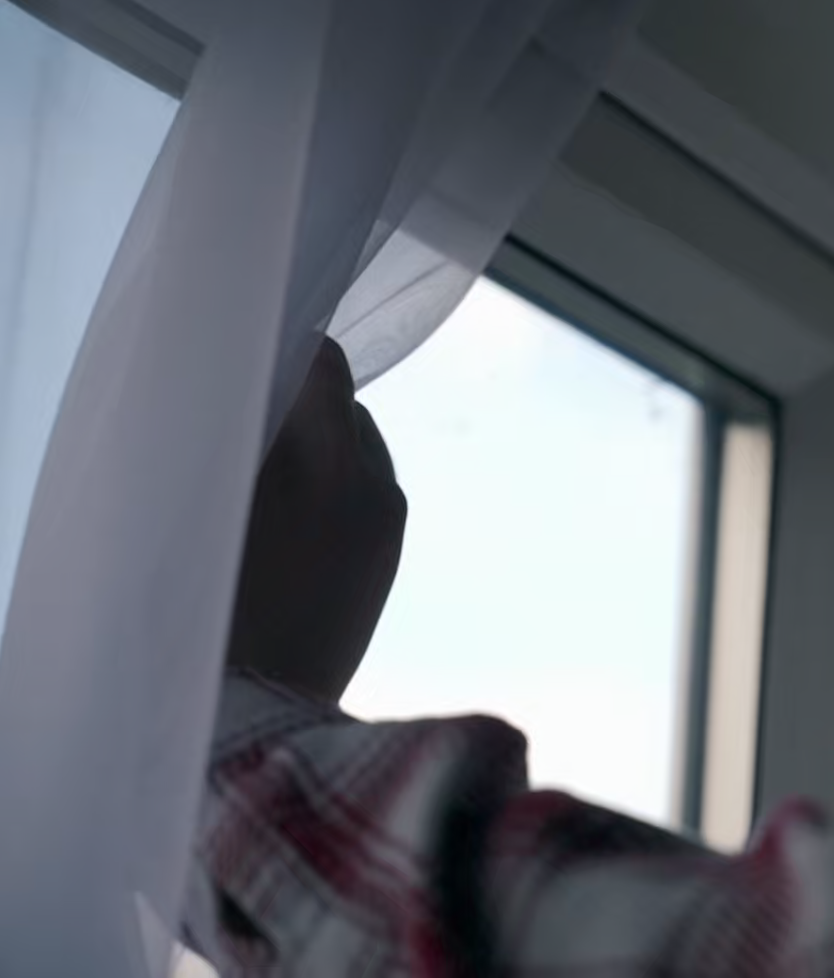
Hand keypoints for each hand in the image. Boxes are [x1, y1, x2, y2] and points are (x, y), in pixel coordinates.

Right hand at [227, 338, 407, 703]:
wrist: (255, 716)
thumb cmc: (208, 600)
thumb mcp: (206, 501)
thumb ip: (237, 433)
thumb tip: (259, 388)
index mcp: (328, 456)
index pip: (324, 363)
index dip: (283, 356)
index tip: (246, 370)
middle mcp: (373, 480)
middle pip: (342, 408)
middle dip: (299, 412)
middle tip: (243, 435)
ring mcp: (387, 521)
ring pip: (355, 452)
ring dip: (316, 456)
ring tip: (262, 491)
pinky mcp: (389, 558)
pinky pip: (363, 496)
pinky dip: (329, 495)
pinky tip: (285, 529)